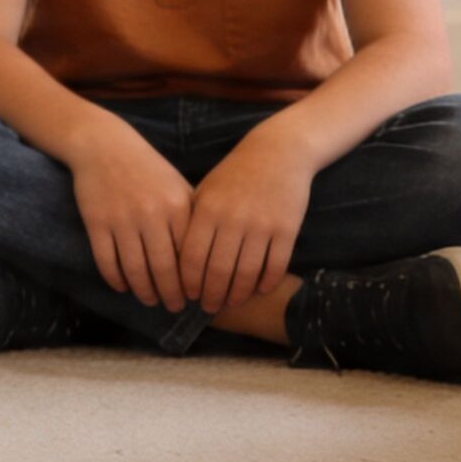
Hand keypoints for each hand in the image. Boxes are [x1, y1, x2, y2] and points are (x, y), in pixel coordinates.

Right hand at [65, 131, 196, 310]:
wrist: (104, 146)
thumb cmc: (147, 169)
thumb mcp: (177, 187)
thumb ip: (192, 218)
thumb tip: (209, 258)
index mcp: (177, 206)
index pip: (190, 256)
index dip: (194, 282)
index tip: (198, 297)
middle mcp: (151, 215)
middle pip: (164, 268)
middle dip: (171, 294)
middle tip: (175, 307)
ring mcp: (121, 220)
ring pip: (135, 269)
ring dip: (144, 291)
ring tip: (150, 301)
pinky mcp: (96, 223)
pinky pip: (107, 260)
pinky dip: (116, 278)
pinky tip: (123, 286)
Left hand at [178, 144, 312, 313]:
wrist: (277, 153)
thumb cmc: (234, 175)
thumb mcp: (204, 192)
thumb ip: (191, 222)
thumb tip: (173, 260)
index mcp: (206, 211)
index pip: (190, 257)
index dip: (187, 282)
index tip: (186, 295)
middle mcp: (232, 220)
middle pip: (218, 271)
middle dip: (210, 295)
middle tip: (207, 308)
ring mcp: (261, 225)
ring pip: (247, 273)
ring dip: (237, 294)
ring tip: (230, 302)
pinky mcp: (287, 229)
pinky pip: (275, 266)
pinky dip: (266, 283)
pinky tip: (258, 291)